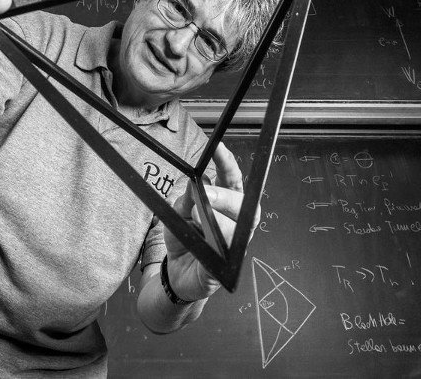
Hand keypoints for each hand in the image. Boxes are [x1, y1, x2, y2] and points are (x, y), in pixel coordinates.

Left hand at [163, 142, 260, 301]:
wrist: (176, 273)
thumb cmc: (184, 238)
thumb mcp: (178, 213)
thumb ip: (187, 199)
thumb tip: (195, 183)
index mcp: (226, 203)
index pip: (232, 179)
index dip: (228, 164)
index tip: (219, 148)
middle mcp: (236, 221)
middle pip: (243, 203)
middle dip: (225, 196)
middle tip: (206, 192)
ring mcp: (235, 243)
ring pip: (238, 228)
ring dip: (218, 220)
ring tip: (196, 216)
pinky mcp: (228, 265)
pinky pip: (229, 253)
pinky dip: (216, 244)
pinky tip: (204, 240)